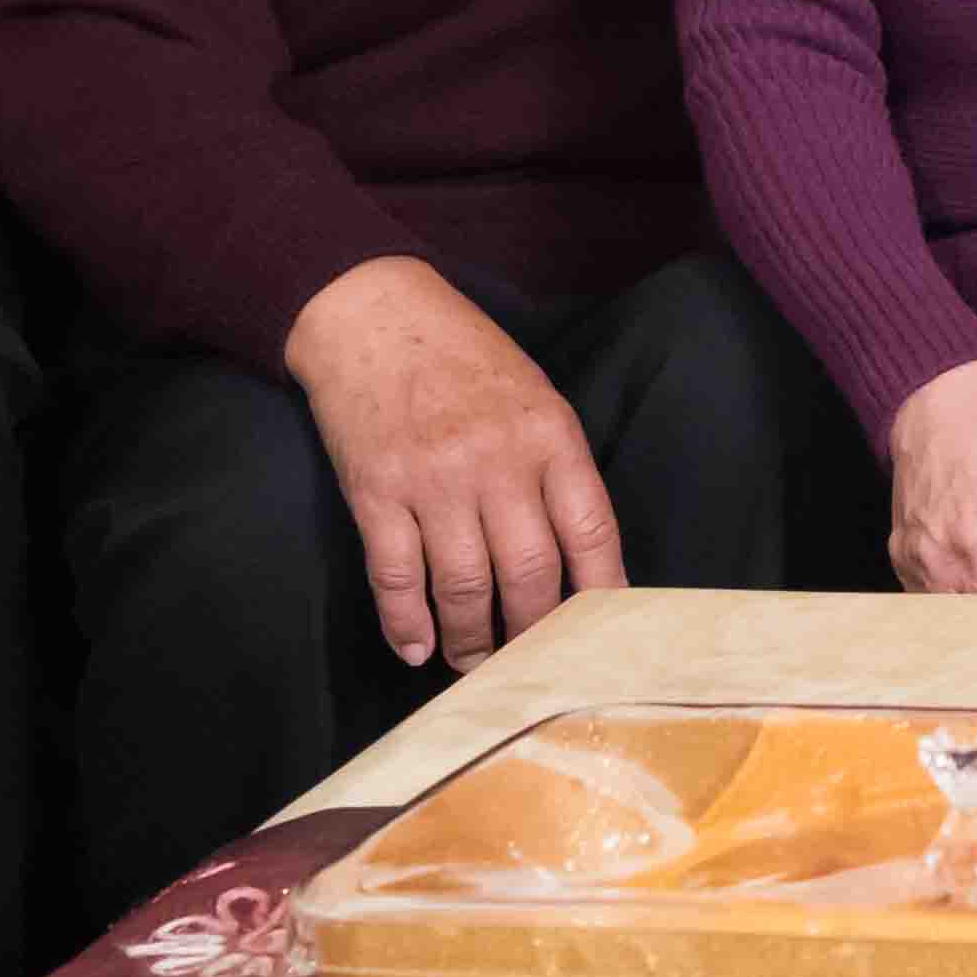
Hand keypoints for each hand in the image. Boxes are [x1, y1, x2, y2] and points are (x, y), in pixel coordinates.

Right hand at [285, 257, 631, 667]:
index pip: (592, 532)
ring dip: (471, 641)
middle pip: (531, 574)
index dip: (603, 595)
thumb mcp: (533, 396)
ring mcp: (433, 479)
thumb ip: (556, 468)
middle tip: (532, 664)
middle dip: (534, 633)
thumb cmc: (463, 358)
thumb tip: (581, 557)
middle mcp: (497, 462)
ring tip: (475, 663)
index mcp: (550, 436)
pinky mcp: (375, 491)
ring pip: (464, 586)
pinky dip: (407, 623)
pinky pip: (396, 575)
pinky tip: (417, 647)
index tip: (603, 637)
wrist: (372, 312)